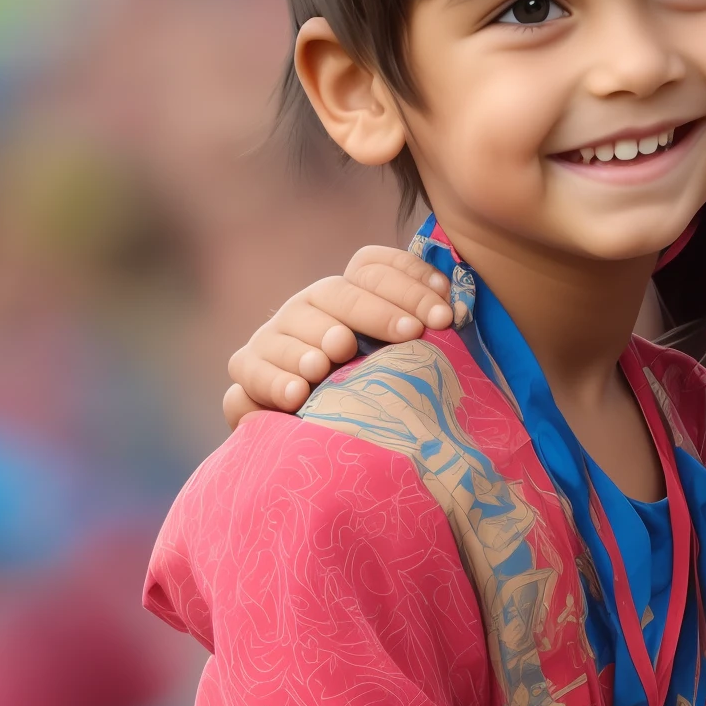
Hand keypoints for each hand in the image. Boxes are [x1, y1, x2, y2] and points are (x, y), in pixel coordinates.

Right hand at [221, 246, 451, 428]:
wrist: (310, 439)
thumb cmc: (367, 395)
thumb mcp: (394, 361)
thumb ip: (417, 334)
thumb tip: (458, 312)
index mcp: (348, 294)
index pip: (372, 266)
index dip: (410, 279)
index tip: (444, 314)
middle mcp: (309, 307)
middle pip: (338, 291)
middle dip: (377, 311)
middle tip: (409, 333)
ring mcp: (274, 337)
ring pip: (292, 324)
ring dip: (319, 337)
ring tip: (337, 356)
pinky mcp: (247, 374)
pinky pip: (252, 369)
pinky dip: (274, 379)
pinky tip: (298, 393)